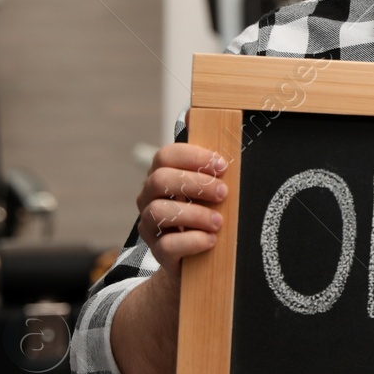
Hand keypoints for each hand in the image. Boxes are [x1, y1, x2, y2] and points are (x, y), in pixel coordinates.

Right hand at [135, 143, 228, 273]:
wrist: (196, 260)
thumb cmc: (204, 214)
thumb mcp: (208, 187)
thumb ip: (205, 159)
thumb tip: (194, 112)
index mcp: (162, 176)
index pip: (166, 156)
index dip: (193, 157)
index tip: (222, 166)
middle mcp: (149, 198)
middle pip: (160, 180)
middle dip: (195, 184)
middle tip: (223, 192)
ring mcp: (150, 225)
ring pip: (159, 212)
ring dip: (195, 214)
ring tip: (219, 222)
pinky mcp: (157, 252)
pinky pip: (167, 244)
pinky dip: (192, 241)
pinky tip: (210, 240)